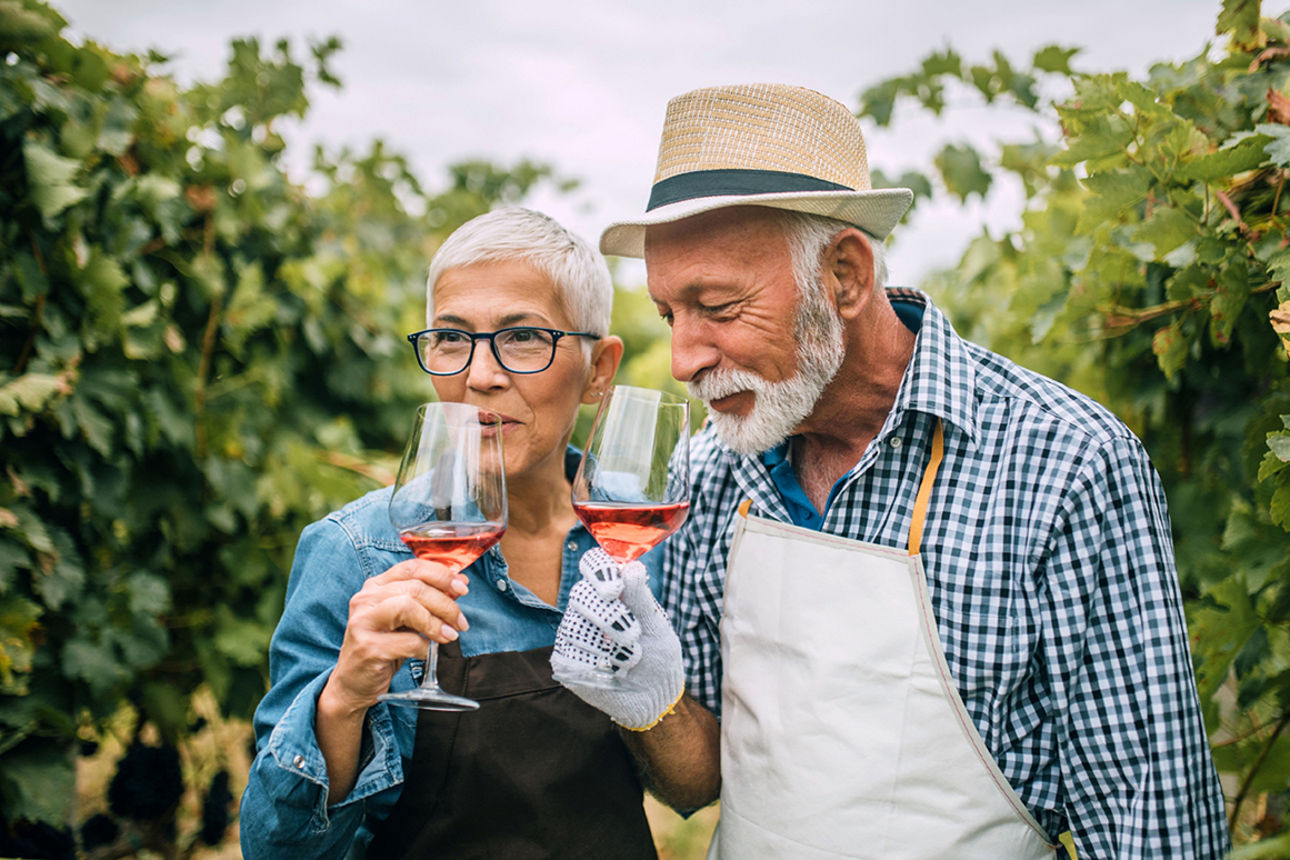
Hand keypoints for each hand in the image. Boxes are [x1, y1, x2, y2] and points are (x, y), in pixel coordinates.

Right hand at [321, 559, 469, 716]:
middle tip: (460, 622)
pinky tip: (427, 653)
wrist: (354, 681)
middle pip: (415, 588)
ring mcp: (364, 622)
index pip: (412, 567)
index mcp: (376, 586)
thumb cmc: (383, 647)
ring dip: (435, 622)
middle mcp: (366, 599)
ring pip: (408, 607)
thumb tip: (459, 582)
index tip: (462, 587)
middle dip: (446, 604)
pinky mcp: (368, 647)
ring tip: (448, 636)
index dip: (441, 575)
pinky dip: (425, 647)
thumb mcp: (407, 619)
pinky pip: (407, 641)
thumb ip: (429, 600)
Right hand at [551, 548, 684, 729]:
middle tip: (633, 634)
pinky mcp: (566, 661)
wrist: (656, 695)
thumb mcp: (657, 625)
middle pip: (580, 595)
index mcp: (610, 591)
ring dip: (608, 646)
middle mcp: (587, 608)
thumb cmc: (658, 654)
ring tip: (632, 658)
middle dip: (608, 615)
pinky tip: (614, 671)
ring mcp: (574, 633)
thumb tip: (632, 567)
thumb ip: (641, 598)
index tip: (615, 587)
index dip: (598, 569)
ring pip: (574, 627)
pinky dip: (596, 664)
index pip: (592, 564)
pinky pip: (570, 655)